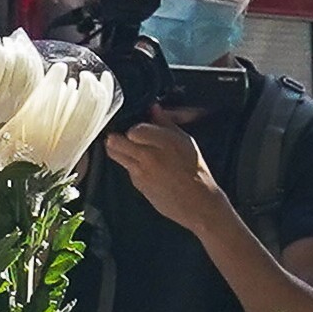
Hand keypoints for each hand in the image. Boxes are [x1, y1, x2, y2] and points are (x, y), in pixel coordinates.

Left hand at [110, 117, 228, 235]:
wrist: (197, 203)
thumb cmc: (196, 171)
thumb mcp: (186, 142)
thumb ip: (167, 124)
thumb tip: (154, 108)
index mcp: (164, 141)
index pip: (134, 129)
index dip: (134, 129)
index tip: (138, 131)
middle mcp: (149, 156)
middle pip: (116, 141)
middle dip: (115, 137)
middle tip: (118, 136)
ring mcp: (141, 172)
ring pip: (115, 154)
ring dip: (117, 150)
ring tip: (124, 148)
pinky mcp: (137, 184)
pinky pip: (127, 169)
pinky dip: (130, 165)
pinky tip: (142, 167)